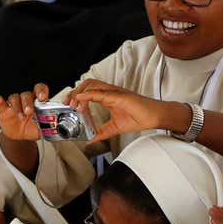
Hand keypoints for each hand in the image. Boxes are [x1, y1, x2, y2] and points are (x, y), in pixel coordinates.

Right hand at [0, 84, 50, 141]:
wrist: (19, 136)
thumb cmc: (30, 128)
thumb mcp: (40, 129)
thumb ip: (48, 127)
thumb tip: (56, 129)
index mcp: (37, 102)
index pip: (40, 90)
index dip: (41, 91)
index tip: (43, 98)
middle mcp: (25, 100)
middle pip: (26, 94)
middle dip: (28, 102)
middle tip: (29, 111)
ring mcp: (14, 103)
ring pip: (14, 97)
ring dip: (17, 106)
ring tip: (20, 116)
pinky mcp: (3, 108)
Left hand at [68, 80, 187, 141]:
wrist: (155, 116)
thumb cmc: (140, 117)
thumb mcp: (115, 127)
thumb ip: (102, 132)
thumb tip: (90, 140)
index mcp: (109, 96)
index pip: (89, 90)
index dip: (77, 95)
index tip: (69, 104)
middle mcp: (110, 91)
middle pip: (88, 84)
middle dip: (74, 92)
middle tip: (66, 103)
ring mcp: (115, 92)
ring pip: (92, 85)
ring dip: (80, 93)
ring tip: (73, 104)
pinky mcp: (119, 96)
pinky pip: (101, 93)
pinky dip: (89, 95)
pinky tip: (81, 100)